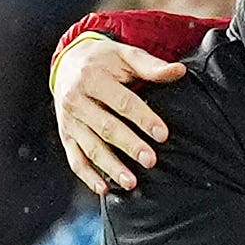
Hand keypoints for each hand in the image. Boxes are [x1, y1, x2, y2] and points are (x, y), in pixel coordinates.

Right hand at [52, 35, 184, 193]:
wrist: (67, 63)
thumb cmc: (103, 61)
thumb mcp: (125, 56)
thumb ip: (151, 66)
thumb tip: (179, 71)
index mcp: (92, 78)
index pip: (121, 102)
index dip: (143, 118)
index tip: (162, 134)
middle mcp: (76, 100)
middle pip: (106, 127)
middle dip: (129, 145)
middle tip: (150, 160)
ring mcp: (69, 121)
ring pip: (90, 147)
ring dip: (110, 167)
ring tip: (131, 182)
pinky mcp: (66, 135)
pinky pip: (75, 159)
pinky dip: (88, 176)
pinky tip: (105, 189)